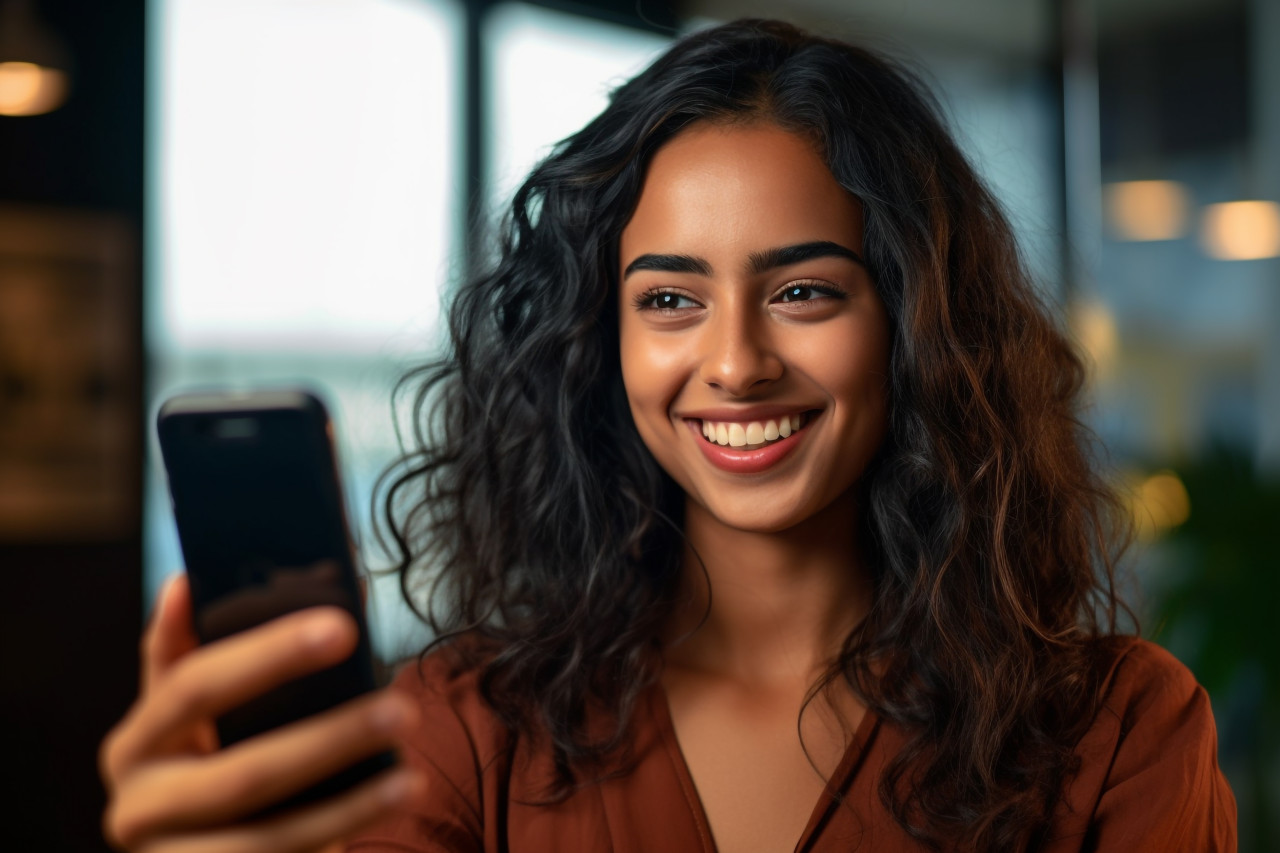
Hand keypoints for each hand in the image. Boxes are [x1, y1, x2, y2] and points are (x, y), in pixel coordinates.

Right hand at [100, 574, 424, 852]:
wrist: (195, 851)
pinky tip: (390, 805)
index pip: (197, 685)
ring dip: (350, 807)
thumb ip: (214, 648)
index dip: (270, 654)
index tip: (346, 626)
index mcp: (137, 741)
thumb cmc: (211, 758)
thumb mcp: (201, 709)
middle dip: (331, 740)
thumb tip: (256, 575)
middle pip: (242, 773)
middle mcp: (137, 807)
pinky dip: (340, 837)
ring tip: (411, 778)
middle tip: (403, 709)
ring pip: (267, 839)